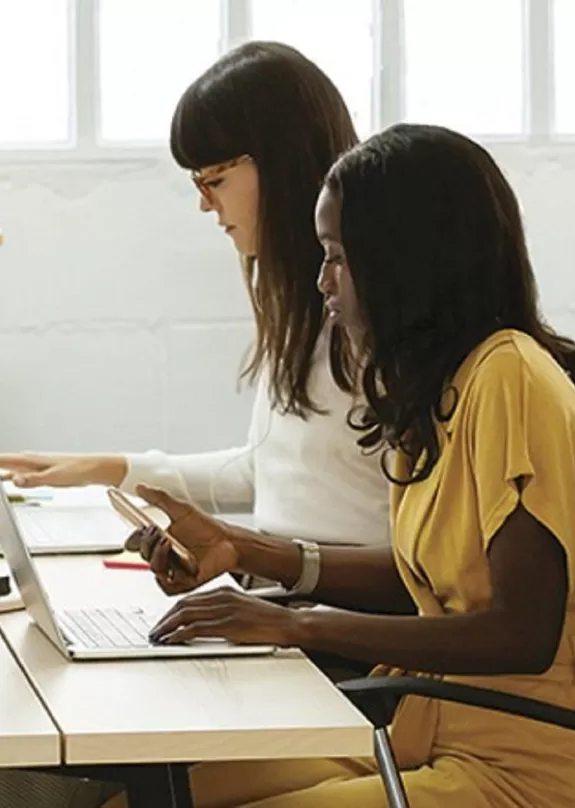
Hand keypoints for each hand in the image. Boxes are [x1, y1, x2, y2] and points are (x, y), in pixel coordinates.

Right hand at [0, 452, 125, 487]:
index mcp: (31, 461)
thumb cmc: (77, 469)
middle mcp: (31, 462)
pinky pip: (22, 475)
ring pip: (13, 468)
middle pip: (6, 462)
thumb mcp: (53, 477)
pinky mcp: (42, 473)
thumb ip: (33, 479)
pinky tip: (9, 479)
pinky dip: (12, 476)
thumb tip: (15, 479)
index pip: (4, 460)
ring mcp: (36, 467)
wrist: (93, 468)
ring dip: (2, 470)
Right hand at [131, 485, 239, 592]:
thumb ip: (159, 498)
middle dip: (147, 542)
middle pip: (144, 554)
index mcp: (160, 540)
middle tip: (156, 531)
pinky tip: (174, 563)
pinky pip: (167, 587)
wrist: (229, 542)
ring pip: (154, 569)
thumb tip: (140, 487)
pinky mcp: (184, 583)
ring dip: (157, 556)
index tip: (138, 527)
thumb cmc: (207, 528)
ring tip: (167, 542)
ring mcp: (174, 570)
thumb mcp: (181, 509)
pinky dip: (167, 578)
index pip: (138, 543)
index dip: (134, 538)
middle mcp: (165, 556)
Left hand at [149, 587, 301, 646]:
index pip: (191, 598)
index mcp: (225, 591)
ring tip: (158, 635)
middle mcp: (222, 597)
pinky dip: (179, 634)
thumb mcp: (243, 608)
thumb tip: (206, 622)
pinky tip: (171, 640)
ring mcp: (224, 610)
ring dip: (167, 626)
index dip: (173, 609)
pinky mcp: (227, 625)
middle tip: (155, 629)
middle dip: (165, 617)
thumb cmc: (269, 619)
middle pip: (184, 605)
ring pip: (185, 615)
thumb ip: (224, 610)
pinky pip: (196, 628)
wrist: (287, 623)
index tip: (164, 619)